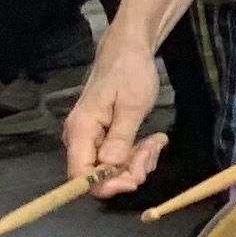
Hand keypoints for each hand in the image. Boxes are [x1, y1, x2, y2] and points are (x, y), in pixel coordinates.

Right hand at [56, 37, 170, 196]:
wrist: (128, 51)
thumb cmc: (129, 72)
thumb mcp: (132, 105)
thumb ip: (120, 138)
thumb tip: (109, 168)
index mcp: (80, 131)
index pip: (81, 176)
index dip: (106, 185)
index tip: (135, 179)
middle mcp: (80, 140)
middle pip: (99, 177)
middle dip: (130, 170)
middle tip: (153, 148)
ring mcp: (91, 140)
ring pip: (112, 170)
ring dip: (138, 162)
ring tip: (155, 141)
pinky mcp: (103, 138)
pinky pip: (118, 158)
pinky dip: (137, 155)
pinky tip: (152, 141)